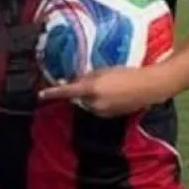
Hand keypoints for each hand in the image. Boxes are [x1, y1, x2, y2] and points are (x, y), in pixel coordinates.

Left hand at [38, 67, 165, 117]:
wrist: (148, 87)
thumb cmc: (127, 74)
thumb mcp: (104, 71)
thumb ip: (87, 77)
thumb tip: (74, 81)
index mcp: (92, 90)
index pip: (67, 91)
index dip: (52, 93)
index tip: (40, 95)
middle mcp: (94, 104)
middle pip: (78, 97)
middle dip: (80, 90)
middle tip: (92, 78)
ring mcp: (102, 112)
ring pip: (88, 103)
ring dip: (91, 95)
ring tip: (108, 84)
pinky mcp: (110, 117)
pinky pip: (98, 108)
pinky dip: (100, 101)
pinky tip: (113, 93)